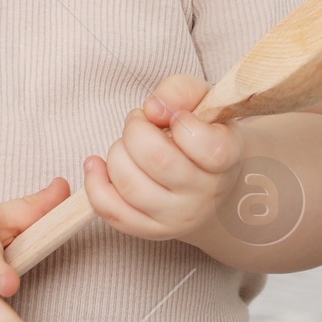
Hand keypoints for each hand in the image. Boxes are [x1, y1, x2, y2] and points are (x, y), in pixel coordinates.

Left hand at [82, 74, 241, 246]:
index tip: (175, 116)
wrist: (208, 179)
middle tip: (140, 123)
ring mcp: (178, 217)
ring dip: (117, 153)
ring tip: (128, 146)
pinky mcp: (151, 231)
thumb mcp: (201, 100)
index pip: (204, 143)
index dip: (180, 120)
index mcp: (226, 157)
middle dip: (135, 130)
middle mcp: (206, 193)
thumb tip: (152, 109)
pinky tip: (98, 165)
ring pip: (129, 184)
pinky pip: (112, 211)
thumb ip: (180, 91)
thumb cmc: (201, 132)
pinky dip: (95, 183)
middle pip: (156, 160)